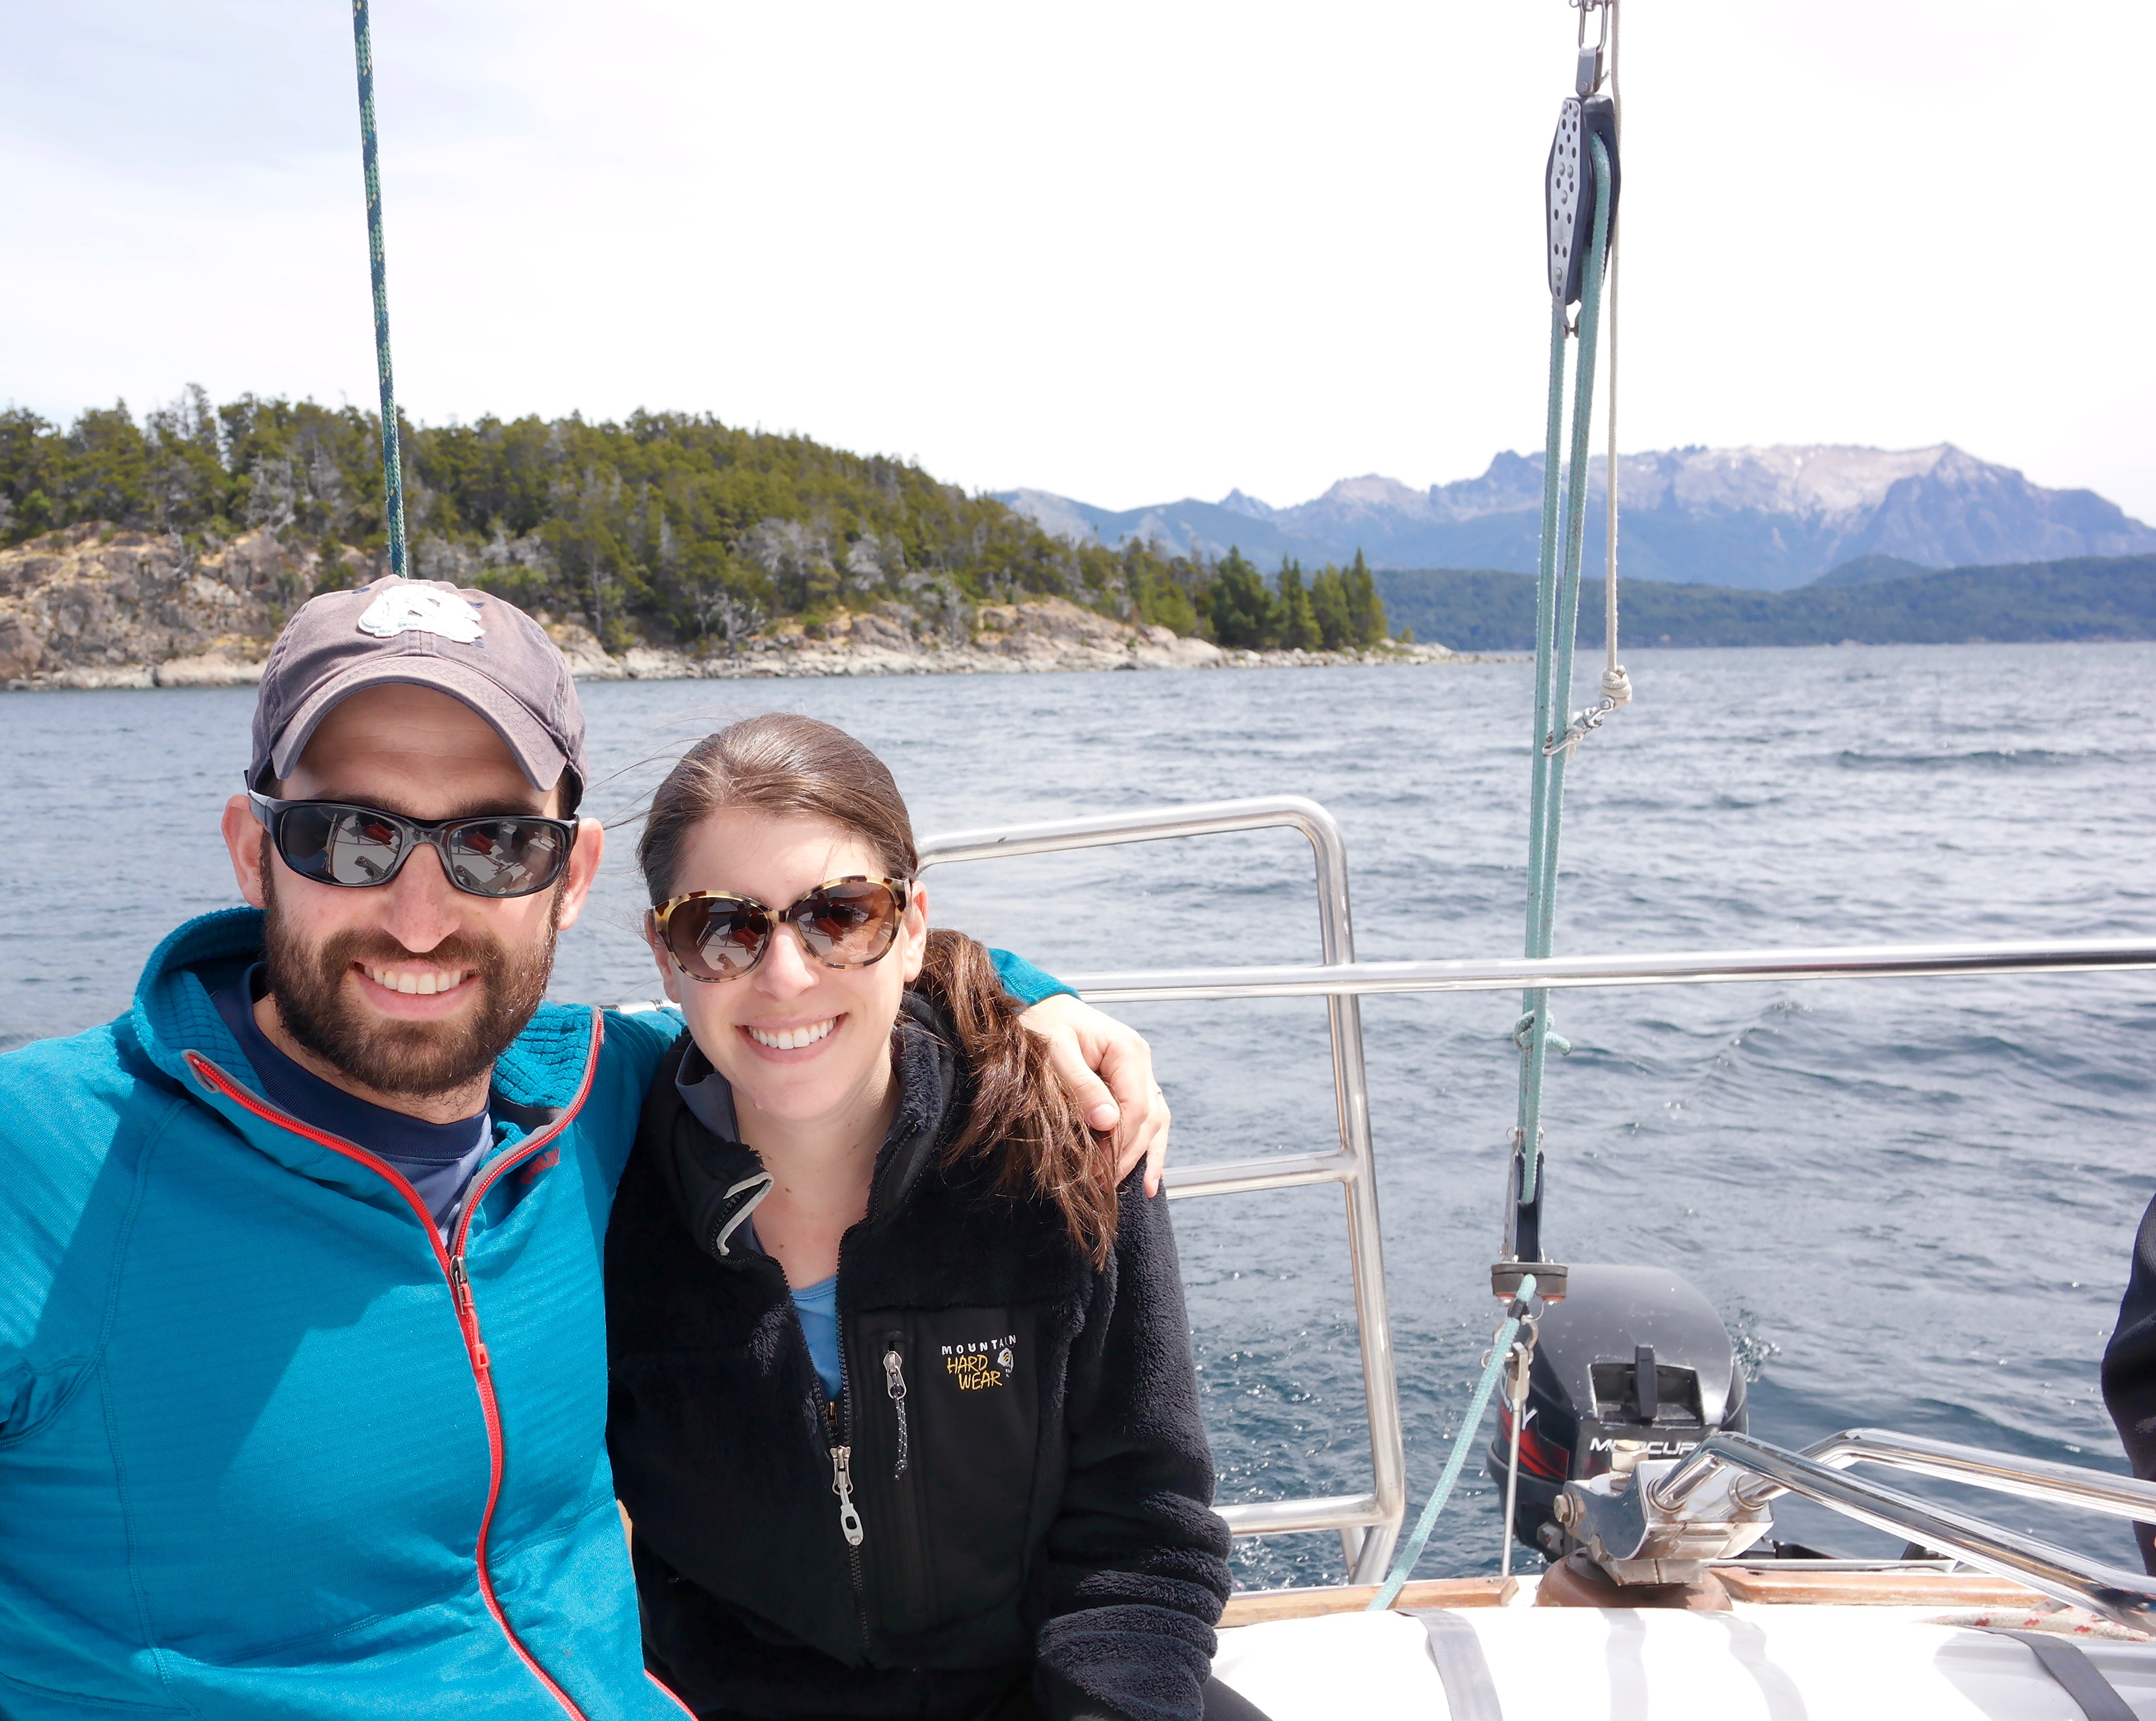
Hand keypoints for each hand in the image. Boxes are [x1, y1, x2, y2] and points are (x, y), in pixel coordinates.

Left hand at [1017, 994, 1169, 1195]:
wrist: (1039, 1007)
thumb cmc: (1042, 1024)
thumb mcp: (1054, 1050)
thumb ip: (1081, 1084)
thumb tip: (1108, 1123)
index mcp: (1128, 1050)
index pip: (1136, 1107)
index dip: (1120, 1143)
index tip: (1099, 1171)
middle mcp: (1140, 1062)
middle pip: (1149, 1119)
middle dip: (1129, 1155)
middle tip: (1105, 1186)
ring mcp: (1138, 1073)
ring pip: (1156, 1121)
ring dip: (1145, 1155)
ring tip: (1140, 1190)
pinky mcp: (1128, 1083)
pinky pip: (1147, 1118)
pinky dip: (1148, 1145)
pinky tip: (1148, 1174)